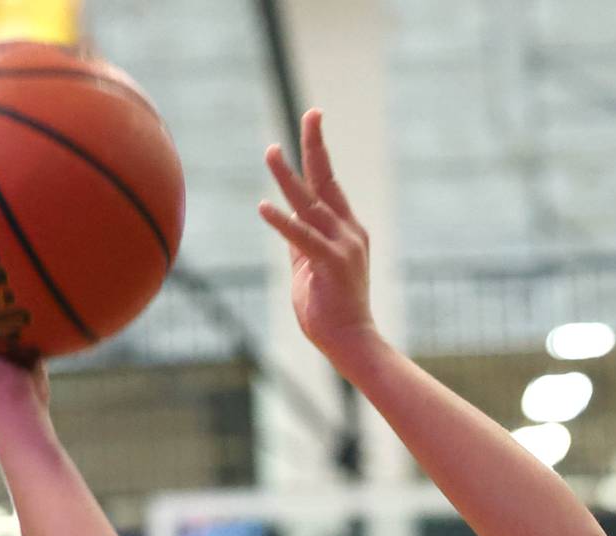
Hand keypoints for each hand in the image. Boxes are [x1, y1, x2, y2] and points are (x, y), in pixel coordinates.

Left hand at [260, 110, 376, 366]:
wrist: (351, 342)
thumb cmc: (330, 309)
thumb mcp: (310, 266)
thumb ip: (300, 240)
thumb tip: (283, 216)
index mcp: (347, 230)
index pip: (330, 183)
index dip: (318, 151)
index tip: (313, 119)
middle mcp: (349, 232)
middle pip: (326, 181)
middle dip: (316, 145)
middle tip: (311, 112)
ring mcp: (343, 247)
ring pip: (310, 204)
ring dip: (288, 178)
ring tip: (271, 152)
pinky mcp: (331, 264)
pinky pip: (302, 238)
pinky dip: (282, 222)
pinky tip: (264, 207)